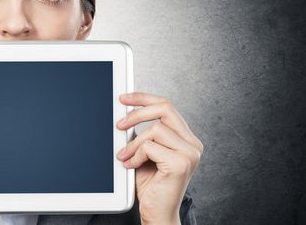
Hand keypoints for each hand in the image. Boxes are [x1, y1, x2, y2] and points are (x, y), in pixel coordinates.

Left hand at [116, 92, 203, 224]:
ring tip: (124, 156)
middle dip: (137, 112)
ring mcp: (189, 153)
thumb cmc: (150, 184)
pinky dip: (135, 155)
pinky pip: (150, 146)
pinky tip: (130, 165)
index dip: (144, 98)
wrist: (156, 213)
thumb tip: (124, 113)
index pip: (166, 106)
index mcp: (185, 138)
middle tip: (119, 124)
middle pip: (165, 108)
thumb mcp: (144, 152)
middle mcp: (192, 144)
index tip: (124, 98)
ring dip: (133, 143)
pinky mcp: (180, 164)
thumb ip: (142, 134)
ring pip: (155, 129)